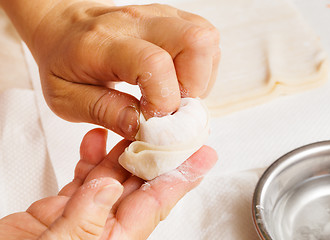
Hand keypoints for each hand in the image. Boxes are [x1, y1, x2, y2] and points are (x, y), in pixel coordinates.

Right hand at [0, 128, 216, 239]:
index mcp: (113, 239)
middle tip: (176, 130)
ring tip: (137, 125)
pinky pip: (84, 176)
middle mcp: (104, 225)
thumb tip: (108, 187)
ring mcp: (83, 214)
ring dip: (124, 150)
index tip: (203, 156)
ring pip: (113, 175)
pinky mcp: (62, 207)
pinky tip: (96, 136)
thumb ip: (84, 220)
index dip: (182, 178)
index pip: (156, 204)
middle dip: (158, 156)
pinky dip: (91, 155)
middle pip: (139, 185)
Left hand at [29, 1, 219, 138]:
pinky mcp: (172, 18)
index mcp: (105, 43)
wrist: (63, 26)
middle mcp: (138, 22)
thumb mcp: (66, 99)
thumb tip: (142, 127)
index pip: (154, 64)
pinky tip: (177, 81)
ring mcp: (159, 15)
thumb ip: (104, 112)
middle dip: (194, 87)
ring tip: (172, 94)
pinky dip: (200, 68)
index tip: (151, 121)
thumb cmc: (63, 63)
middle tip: (171, 107)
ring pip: (207, 41)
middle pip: (197, 41)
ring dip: (199, 78)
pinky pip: (206, 41)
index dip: (163, 101)